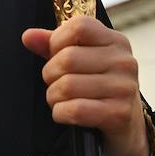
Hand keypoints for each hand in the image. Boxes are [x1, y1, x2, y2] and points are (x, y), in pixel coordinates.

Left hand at [21, 16, 149, 155]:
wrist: (126, 128)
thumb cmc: (97, 89)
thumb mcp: (80, 62)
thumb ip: (53, 45)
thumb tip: (28, 36)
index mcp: (115, 41)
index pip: (79, 26)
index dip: (57, 41)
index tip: (56, 55)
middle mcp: (124, 61)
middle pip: (68, 58)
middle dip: (50, 75)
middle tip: (55, 84)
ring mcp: (124, 88)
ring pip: (67, 85)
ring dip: (53, 97)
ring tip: (60, 100)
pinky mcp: (120, 114)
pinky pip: (76, 109)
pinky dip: (61, 113)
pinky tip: (65, 114)